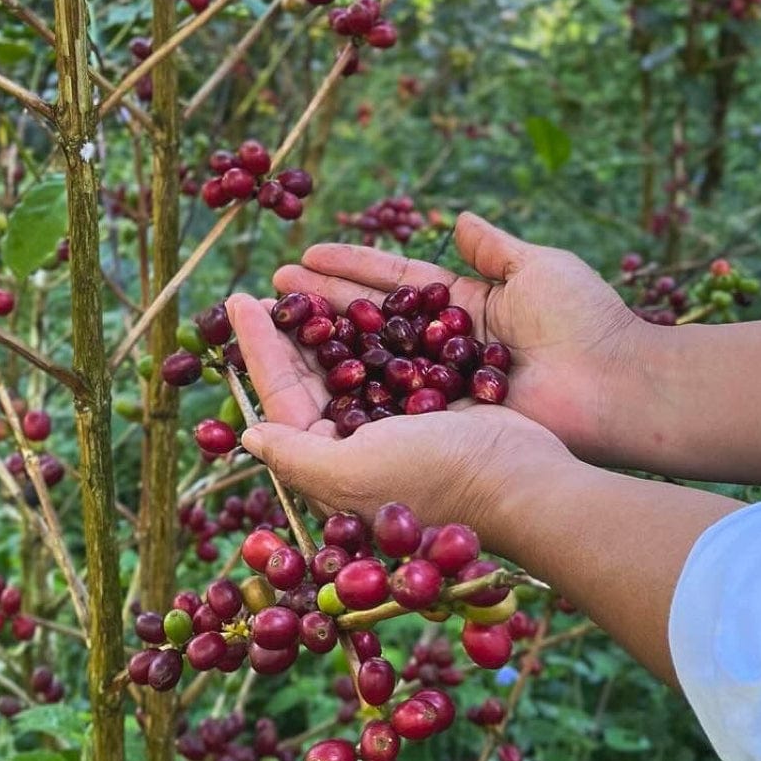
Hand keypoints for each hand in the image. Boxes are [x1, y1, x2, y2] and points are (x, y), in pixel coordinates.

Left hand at [226, 292, 577, 538]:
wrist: (521, 479)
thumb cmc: (436, 479)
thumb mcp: (353, 471)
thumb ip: (294, 454)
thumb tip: (247, 433)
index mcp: (331, 466)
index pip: (280, 395)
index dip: (258, 346)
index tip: (238, 299)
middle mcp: (356, 446)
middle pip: (310, 375)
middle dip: (286, 329)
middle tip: (268, 284)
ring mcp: (393, 422)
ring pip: (346, 359)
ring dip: (324, 320)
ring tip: (304, 281)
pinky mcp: (427, 402)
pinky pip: (387, 354)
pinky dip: (370, 325)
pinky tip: (357, 296)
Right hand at [272, 211, 659, 465]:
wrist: (616, 384)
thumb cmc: (585, 322)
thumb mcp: (537, 268)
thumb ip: (493, 247)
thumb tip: (458, 219)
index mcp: (464, 308)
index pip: (394, 283)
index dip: (351, 267)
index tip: (307, 253)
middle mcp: (442, 348)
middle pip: (369, 320)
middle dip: (320, 302)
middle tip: (270, 287)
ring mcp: (440, 385)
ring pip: (369, 359)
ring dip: (321, 340)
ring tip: (273, 321)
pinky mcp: (444, 418)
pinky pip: (388, 399)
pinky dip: (348, 389)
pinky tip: (306, 375)